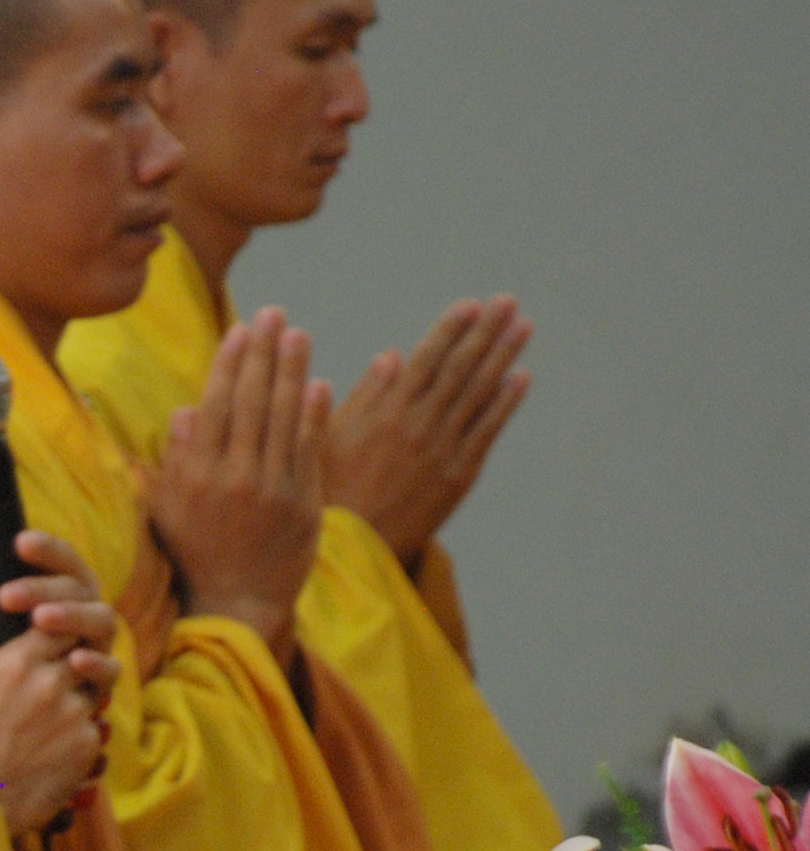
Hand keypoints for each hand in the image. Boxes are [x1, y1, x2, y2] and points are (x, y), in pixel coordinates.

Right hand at [0, 535, 115, 831]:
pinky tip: (46, 744)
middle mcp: (56, 683)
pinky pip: (94, 727)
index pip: (58, 621)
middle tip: (43, 675)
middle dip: (67, 657)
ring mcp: (76, 717)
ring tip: (43, 713)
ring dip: (75, 693)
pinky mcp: (88, 749)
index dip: (52, 625)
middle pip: (83, 650)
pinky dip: (76, 730)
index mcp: (20, 660)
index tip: (38, 635)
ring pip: (92, 688)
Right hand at [144, 307, 327, 645]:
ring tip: (299, 336)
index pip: (217, 406)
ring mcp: (274, 490)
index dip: (231, 364)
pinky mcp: (304, 503)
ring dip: (294, 373)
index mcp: (198, 476)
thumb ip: (177, 460)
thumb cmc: (195, 555)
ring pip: (285, 419)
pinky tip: (319, 385)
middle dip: (264, 354)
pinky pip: (310, 450)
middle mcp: (236, 478)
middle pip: (253, 403)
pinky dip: (314, 417)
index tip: (242, 330)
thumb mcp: (168, 511)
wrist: (237, 603)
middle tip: (275, 315)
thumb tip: (185, 412)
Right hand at [326, 296, 532, 558]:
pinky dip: (504, 403)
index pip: (425, 361)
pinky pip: (487, 431)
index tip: (470, 304)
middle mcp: (419, 427)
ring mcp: (443, 450)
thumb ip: (364, 395)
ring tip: (522, 326)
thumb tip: (392, 356)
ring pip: (479, 394)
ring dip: (503, 356)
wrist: (353, 549)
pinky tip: (520, 377)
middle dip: (485, 332)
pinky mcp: (459, 475)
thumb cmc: (331, 491)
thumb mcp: (329, 438)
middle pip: (460, 370)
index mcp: (386, 415)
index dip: (449, 330)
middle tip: (507, 302)